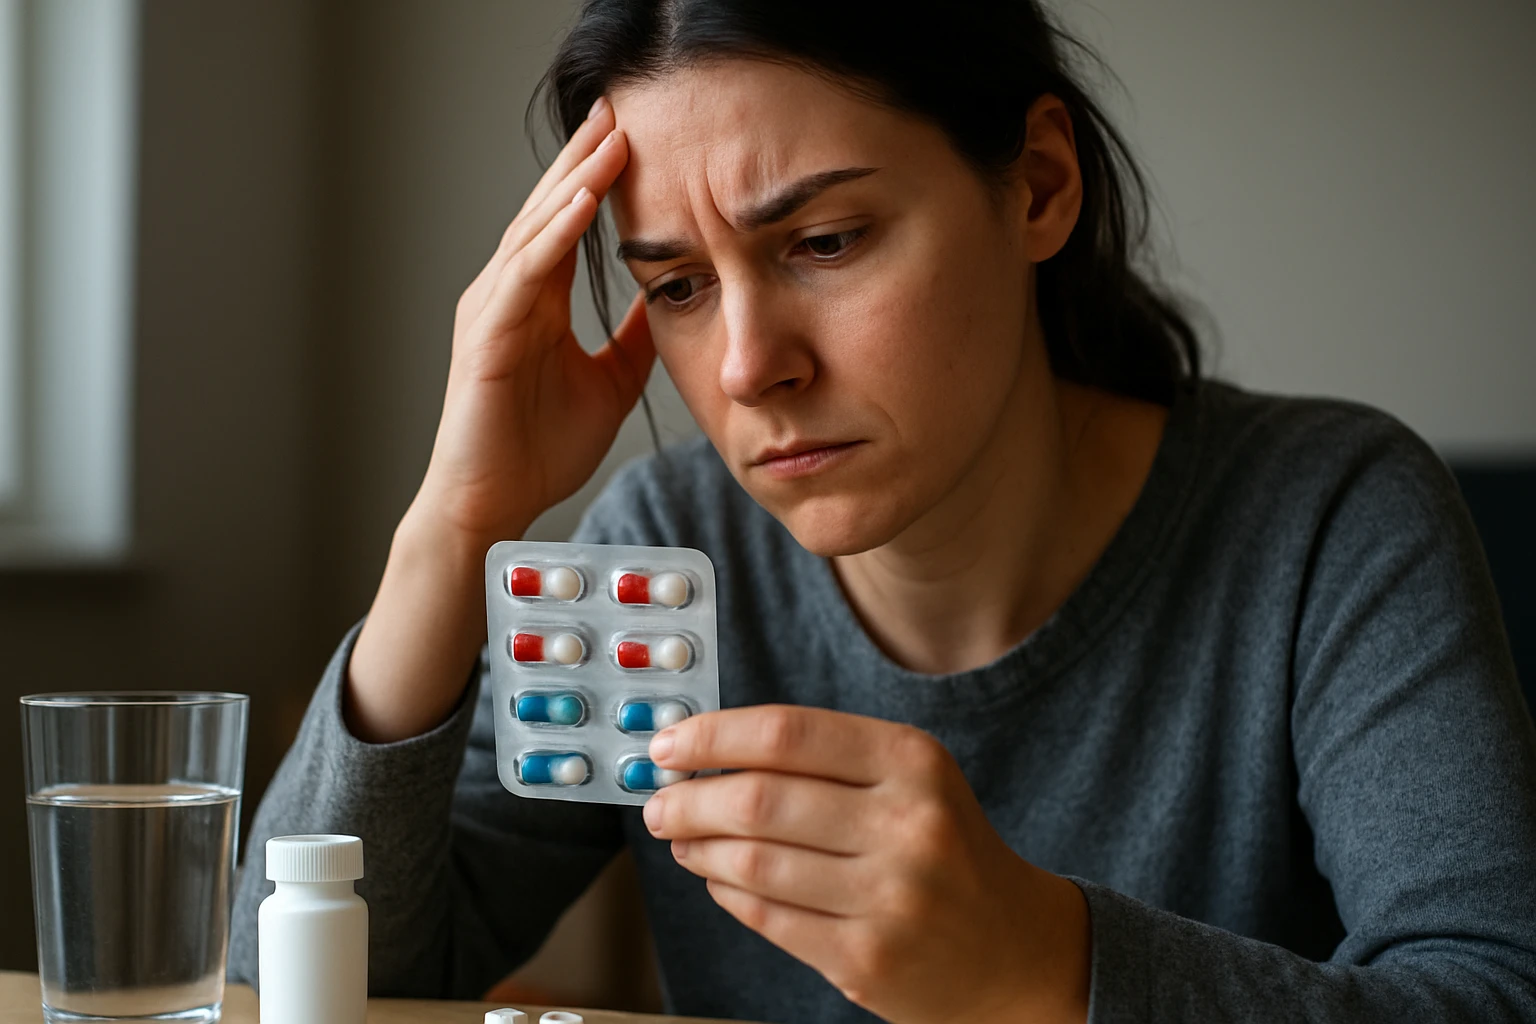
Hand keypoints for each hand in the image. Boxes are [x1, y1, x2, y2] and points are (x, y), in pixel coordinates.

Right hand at [414, 94, 654, 543]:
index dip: (597, 178)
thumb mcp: (610, 382)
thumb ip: (633, 338)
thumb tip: (669, 300)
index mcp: (535, 302)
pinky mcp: (485, 338)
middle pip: (547, 211)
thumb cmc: (539, 448)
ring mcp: (491, 312)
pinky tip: (579, 205)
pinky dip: (550, 238)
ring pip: (534, 232)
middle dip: (583, 159)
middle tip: (617, 108)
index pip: (567, 224)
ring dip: (572, 184)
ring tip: (608, 140)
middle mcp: (508, 295)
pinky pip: (522, 276)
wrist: (494, 504)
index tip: (633, 135)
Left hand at [642, 706, 1090, 1023]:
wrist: (1013, 949)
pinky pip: (767, 918)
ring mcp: (889, 898)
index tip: (667, 744)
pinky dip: (727, 894)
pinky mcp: (867, 960)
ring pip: (753, 863)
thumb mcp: (909, 780)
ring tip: (683, 839)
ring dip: (700, 849)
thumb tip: (704, 754)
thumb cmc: (944, 850)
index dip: (712, 737)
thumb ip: (821, 758)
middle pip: (760, 799)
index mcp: (914, 762)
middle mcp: (908, 825)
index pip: (787, 733)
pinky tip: (719, 879)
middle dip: (689, 800)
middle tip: (660, 802)